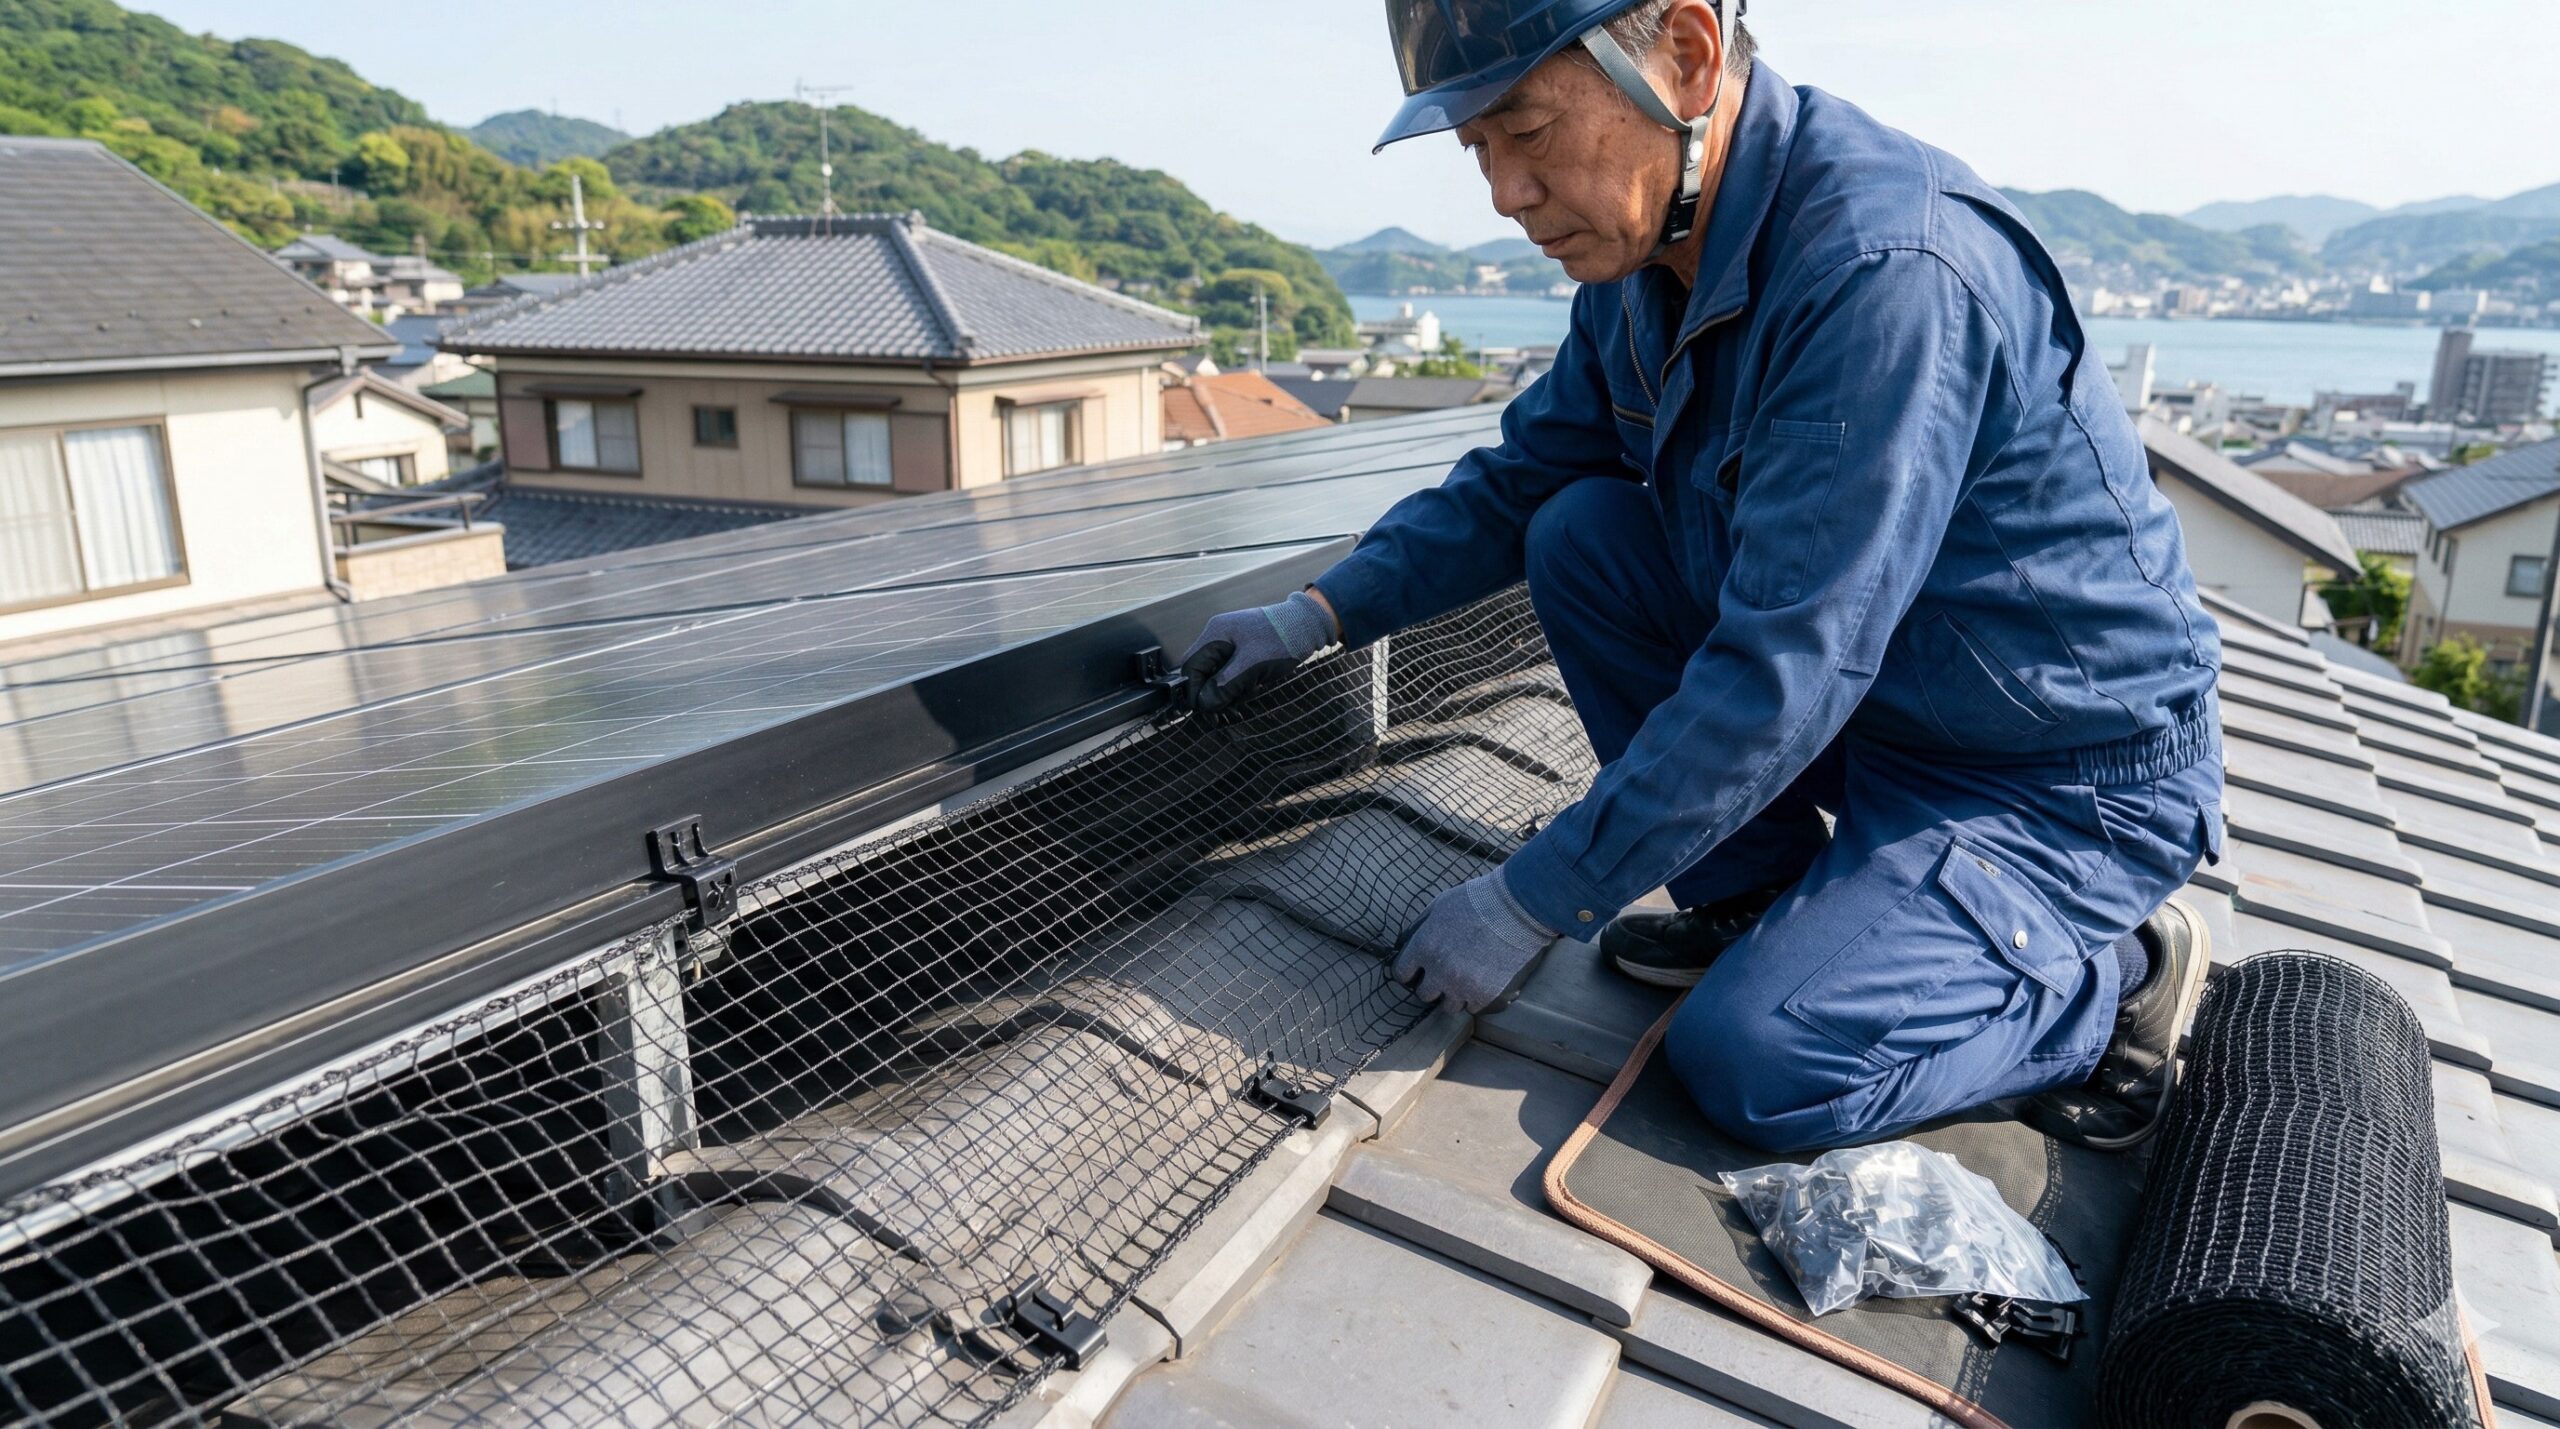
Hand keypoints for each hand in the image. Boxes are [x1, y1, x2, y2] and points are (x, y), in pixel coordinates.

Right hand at [1176, 590, 1337, 716]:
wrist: (1309, 625)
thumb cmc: (1282, 639)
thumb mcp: (1252, 664)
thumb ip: (1225, 684)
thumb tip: (1203, 703)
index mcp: (1215, 634)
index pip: (1190, 667)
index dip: (1194, 691)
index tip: (1205, 710)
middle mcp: (1218, 637)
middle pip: (1202, 673)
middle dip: (1213, 694)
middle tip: (1228, 711)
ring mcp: (1230, 644)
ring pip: (1216, 676)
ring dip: (1228, 692)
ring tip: (1247, 696)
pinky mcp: (1242, 651)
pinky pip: (1231, 673)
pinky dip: (1238, 685)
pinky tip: (1254, 688)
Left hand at [1390, 869, 1556, 1013]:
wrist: (1515, 910)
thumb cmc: (1476, 901)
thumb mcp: (1439, 905)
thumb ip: (1420, 927)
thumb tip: (1407, 943)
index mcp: (1423, 947)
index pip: (1401, 974)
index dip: (1410, 972)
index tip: (1418, 971)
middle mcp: (1439, 972)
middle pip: (1424, 994)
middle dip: (1433, 984)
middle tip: (1446, 974)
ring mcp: (1462, 986)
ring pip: (1448, 1006)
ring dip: (1454, 995)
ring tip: (1465, 980)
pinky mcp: (1484, 996)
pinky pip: (1472, 1008)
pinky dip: (1475, 998)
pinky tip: (1482, 982)